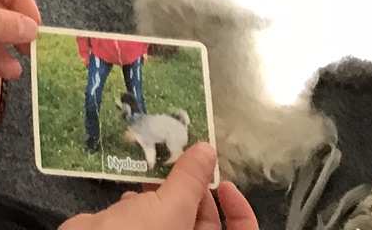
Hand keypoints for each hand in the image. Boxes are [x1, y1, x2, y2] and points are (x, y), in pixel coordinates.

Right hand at [62, 147, 255, 229]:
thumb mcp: (172, 207)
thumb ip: (191, 179)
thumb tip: (207, 151)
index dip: (240, 212)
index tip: (224, 185)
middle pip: (205, 220)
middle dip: (195, 190)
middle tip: (184, 162)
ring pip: (173, 215)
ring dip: (166, 190)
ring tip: (156, 168)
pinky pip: (146, 216)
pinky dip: (142, 200)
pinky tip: (131, 190)